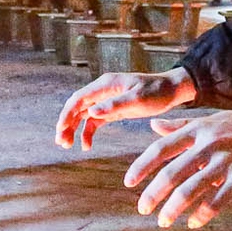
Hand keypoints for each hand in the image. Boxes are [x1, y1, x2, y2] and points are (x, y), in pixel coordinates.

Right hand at [55, 68, 196, 149]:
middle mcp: (102, 91)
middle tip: (61, 142)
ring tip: (67, 145)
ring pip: (82, 115)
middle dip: (66, 124)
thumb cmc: (157, 92)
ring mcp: (106, 101)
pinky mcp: (113, 110)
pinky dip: (87, 133)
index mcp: (105, 84)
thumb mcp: (138, 98)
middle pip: (77, 107)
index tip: (60, 130)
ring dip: (73, 129)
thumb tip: (91, 112)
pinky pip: (94, 122)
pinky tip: (86, 145)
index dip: (66, 114)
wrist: (171, 91)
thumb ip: (115, 105)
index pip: (78, 99)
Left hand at [124, 109, 231, 229]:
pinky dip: (203, 214)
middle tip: (143, 209)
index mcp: (199, 129)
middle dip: (153, 194)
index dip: (142, 166)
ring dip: (173, 208)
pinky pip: (217, 200)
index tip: (129, 183)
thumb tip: (152, 126)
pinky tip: (194, 223)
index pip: (161, 148)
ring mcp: (226, 161)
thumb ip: (181, 125)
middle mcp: (209, 144)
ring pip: (191, 189)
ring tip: (164, 221)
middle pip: (172, 172)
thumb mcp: (212, 119)